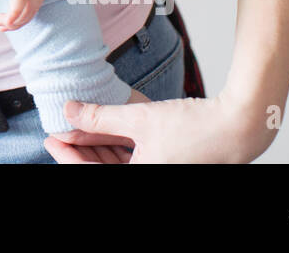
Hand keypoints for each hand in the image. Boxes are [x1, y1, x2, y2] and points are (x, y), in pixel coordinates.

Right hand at [0, 0, 44, 30]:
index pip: (33, 0)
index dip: (22, 15)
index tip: (6, 22)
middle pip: (34, 7)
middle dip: (19, 22)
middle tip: (2, 27)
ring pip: (30, 7)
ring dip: (16, 20)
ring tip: (1, 25)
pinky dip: (15, 13)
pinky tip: (6, 21)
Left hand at [42, 86, 278, 162]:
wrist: (237, 129)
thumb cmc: (195, 128)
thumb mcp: (139, 119)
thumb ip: (100, 116)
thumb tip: (69, 111)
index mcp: (140, 178)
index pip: (91, 173)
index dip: (68, 156)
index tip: (51, 139)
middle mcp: (148, 178)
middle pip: (102, 169)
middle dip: (80, 150)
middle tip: (60, 131)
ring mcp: (157, 172)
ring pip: (117, 163)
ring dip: (97, 147)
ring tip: (79, 126)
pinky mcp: (165, 164)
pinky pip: (132, 158)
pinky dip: (116, 145)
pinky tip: (105, 129)